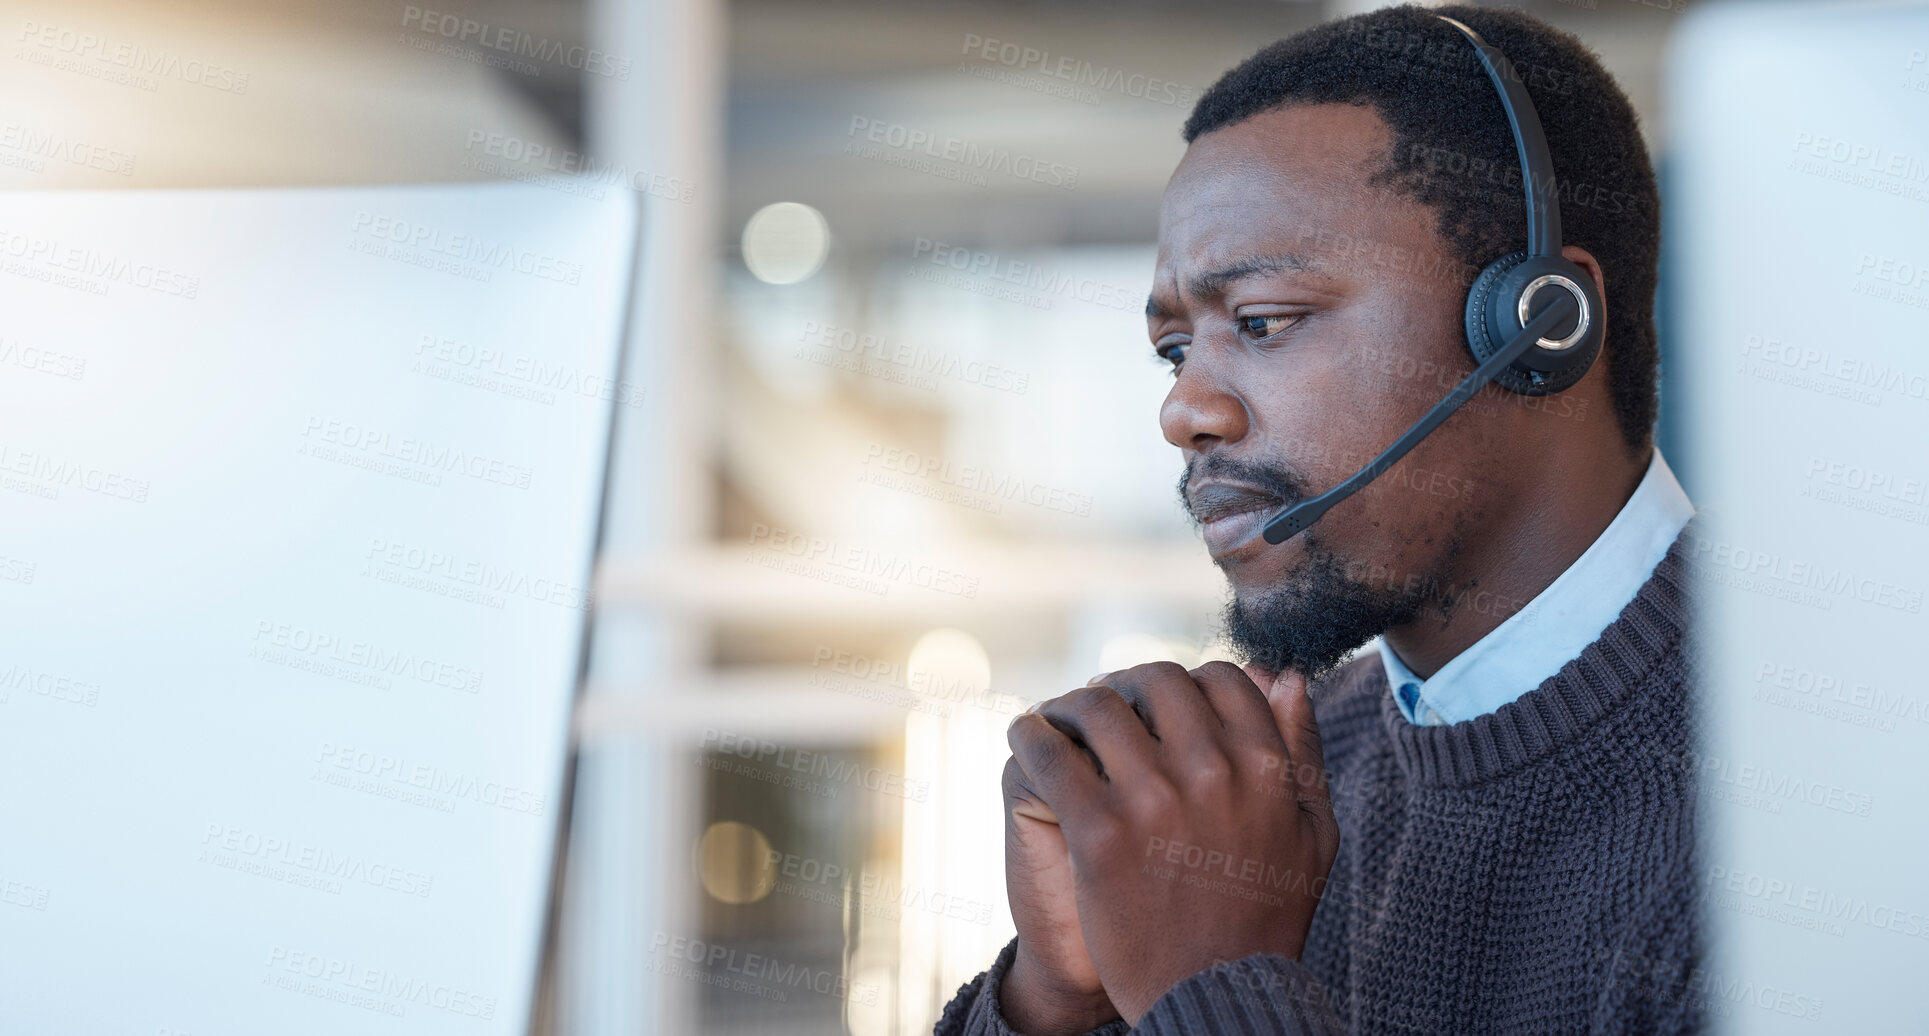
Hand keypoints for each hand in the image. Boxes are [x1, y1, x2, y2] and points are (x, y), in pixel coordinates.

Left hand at [1007, 660, 1338, 1023]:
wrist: (1215, 998)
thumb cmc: (1264, 918)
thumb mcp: (1310, 833)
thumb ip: (1300, 750)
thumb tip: (1288, 676)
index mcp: (1265, 767)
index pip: (1222, 677)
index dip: (1189, 682)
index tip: (1162, 705)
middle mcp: (1212, 771)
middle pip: (1156, 681)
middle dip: (1129, 685)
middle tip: (1106, 705)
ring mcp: (1153, 799)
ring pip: (1098, 707)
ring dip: (1075, 705)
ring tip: (1061, 721)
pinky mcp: (1099, 831)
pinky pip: (1050, 753)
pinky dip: (1030, 734)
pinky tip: (1025, 737)